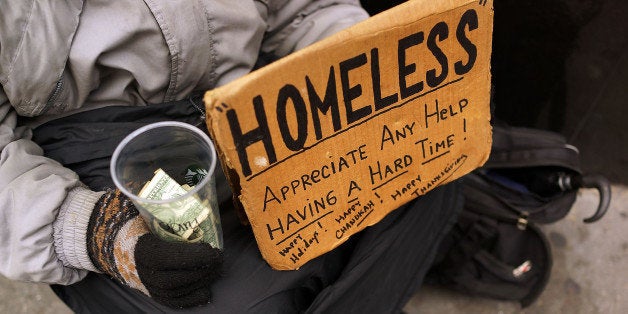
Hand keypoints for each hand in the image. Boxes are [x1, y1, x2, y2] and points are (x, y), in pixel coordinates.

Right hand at [87, 190, 222, 307]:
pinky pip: (168, 300)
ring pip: (175, 291)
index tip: (213, 250)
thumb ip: (153, 196)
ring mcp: (142, 283)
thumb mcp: (134, 203)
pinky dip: (188, 299)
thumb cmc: (123, 218)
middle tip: (219, 258)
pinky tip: (205, 292)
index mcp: (137, 247)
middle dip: (202, 270)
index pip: (166, 258)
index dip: (192, 257)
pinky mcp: (146, 290)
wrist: (99, 239)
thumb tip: (180, 179)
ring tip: (216, 269)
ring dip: (199, 282)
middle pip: (175, 278)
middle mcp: (139, 270)